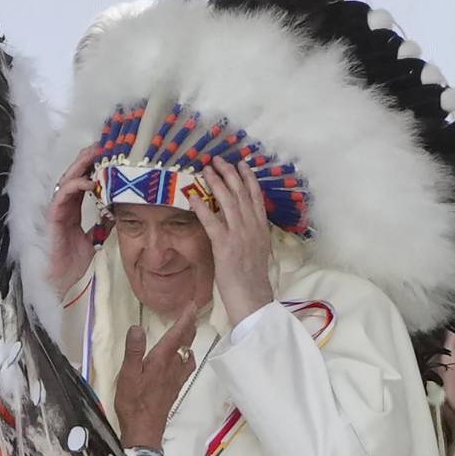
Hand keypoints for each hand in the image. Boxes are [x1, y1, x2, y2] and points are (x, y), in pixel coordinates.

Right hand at [46, 145, 107, 295]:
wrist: (58, 280)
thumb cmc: (70, 263)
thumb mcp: (93, 241)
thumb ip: (102, 227)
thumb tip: (116, 216)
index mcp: (72, 209)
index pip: (84, 181)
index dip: (95, 167)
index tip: (111, 155)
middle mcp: (64, 205)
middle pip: (76, 174)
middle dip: (90, 158)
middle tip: (106, 145)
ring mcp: (58, 208)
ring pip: (69, 178)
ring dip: (83, 165)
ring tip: (99, 153)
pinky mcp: (53, 214)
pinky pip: (64, 193)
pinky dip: (77, 184)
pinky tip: (92, 181)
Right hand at [114, 304, 197, 449]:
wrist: (144, 430)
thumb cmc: (134, 402)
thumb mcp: (128, 375)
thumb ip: (134, 350)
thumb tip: (137, 327)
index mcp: (161, 360)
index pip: (176, 335)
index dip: (185, 319)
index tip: (192, 305)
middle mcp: (173, 367)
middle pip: (185, 343)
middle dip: (189, 327)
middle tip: (192, 313)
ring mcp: (175, 379)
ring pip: (187, 355)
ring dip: (189, 342)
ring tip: (188, 334)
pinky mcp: (174, 389)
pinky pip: (185, 367)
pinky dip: (186, 357)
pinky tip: (182, 361)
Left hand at [189, 158, 273, 326]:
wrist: (252, 295)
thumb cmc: (253, 277)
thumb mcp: (259, 249)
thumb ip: (253, 232)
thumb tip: (245, 220)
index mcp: (261, 228)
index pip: (256, 196)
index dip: (248, 178)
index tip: (241, 164)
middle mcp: (252, 227)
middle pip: (241, 193)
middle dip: (229, 174)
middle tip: (218, 160)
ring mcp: (239, 235)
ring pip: (227, 202)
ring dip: (216, 183)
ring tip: (206, 170)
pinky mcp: (224, 245)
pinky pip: (211, 221)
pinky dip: (202, 207)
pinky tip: (192, 196)